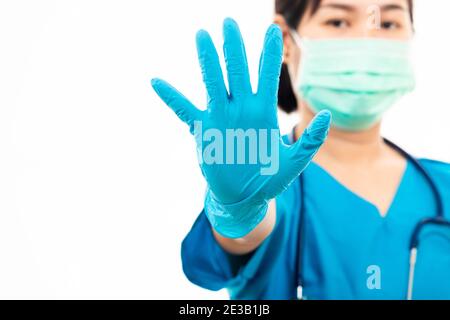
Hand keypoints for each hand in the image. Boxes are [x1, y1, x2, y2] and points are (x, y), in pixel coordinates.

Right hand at [151, 18, 330, 237]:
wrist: (244, 197)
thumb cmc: (269, 179)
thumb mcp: (293, 163)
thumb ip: (310, 141)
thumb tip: (327, 115)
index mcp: (262, 112)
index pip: (266, 75)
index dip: (269, 53)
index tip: (272, 30)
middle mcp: (241, 108)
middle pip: (237, 71)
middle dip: (234, 47)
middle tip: (229, 22)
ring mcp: (221, 117)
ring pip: (213, 82)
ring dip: (207, 60)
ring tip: (202, 35)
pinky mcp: (204, 131)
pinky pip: (184, 111)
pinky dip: (171, 97)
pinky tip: (157, 82)